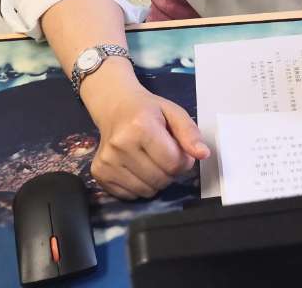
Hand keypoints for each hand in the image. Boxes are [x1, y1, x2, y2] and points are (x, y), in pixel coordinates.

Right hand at [80, 61, 208, 199]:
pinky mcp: (99, 173)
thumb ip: (190, 132)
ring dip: (154, 180)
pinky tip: (135, 167)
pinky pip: (129, 196)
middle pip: (161, 180)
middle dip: (169, 171)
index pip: (174, 163)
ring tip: (149, 160)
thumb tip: (203, 154)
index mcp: (141, 126)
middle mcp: (120, 145)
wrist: (114, 106)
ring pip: (146, 191)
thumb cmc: (147, 109)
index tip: (179, 150)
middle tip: (163, 154)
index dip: (183, 160)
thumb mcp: (173, 112)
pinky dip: (138, 186)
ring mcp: (107, 161)